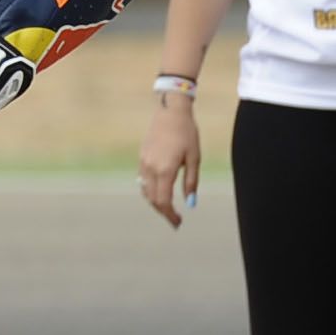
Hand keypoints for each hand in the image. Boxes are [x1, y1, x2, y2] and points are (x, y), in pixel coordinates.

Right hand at [137, 98, 200, 227]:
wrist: (170, 112)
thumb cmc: (187, 133)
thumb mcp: (194, 158)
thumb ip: (191, 182)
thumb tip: (191, 203)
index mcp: (165, 170)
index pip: (163, 202)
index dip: (170, 215)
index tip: (178, 223)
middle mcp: (151, 169)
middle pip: (153, 200)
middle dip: (163, 211)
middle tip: (175, 219)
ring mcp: (144, 163)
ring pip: (145, 191)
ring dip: (156, 202)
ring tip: (168, 207)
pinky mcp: (141, 157)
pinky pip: (143, 181)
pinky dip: (150, 191)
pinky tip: (160, 191)